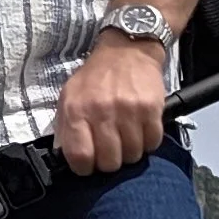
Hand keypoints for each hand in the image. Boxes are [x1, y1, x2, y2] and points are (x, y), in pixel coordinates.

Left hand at [53, 34, 170, 177]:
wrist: (127, 50)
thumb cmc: (96, 78)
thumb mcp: (69, 97)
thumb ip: (65, 128)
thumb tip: (65, 159)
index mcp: (77, 110)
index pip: (80, 157)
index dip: (84, 168)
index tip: (89, 165)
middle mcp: (102, 111)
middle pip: (109, 162)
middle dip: (109, 162)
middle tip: (110, 150)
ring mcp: (129, 110)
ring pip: (132, 156)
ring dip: (129, 152)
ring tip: (125, 137)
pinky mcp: (151, 108)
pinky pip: (152, 143)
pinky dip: (147, 142)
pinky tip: (140, 130)